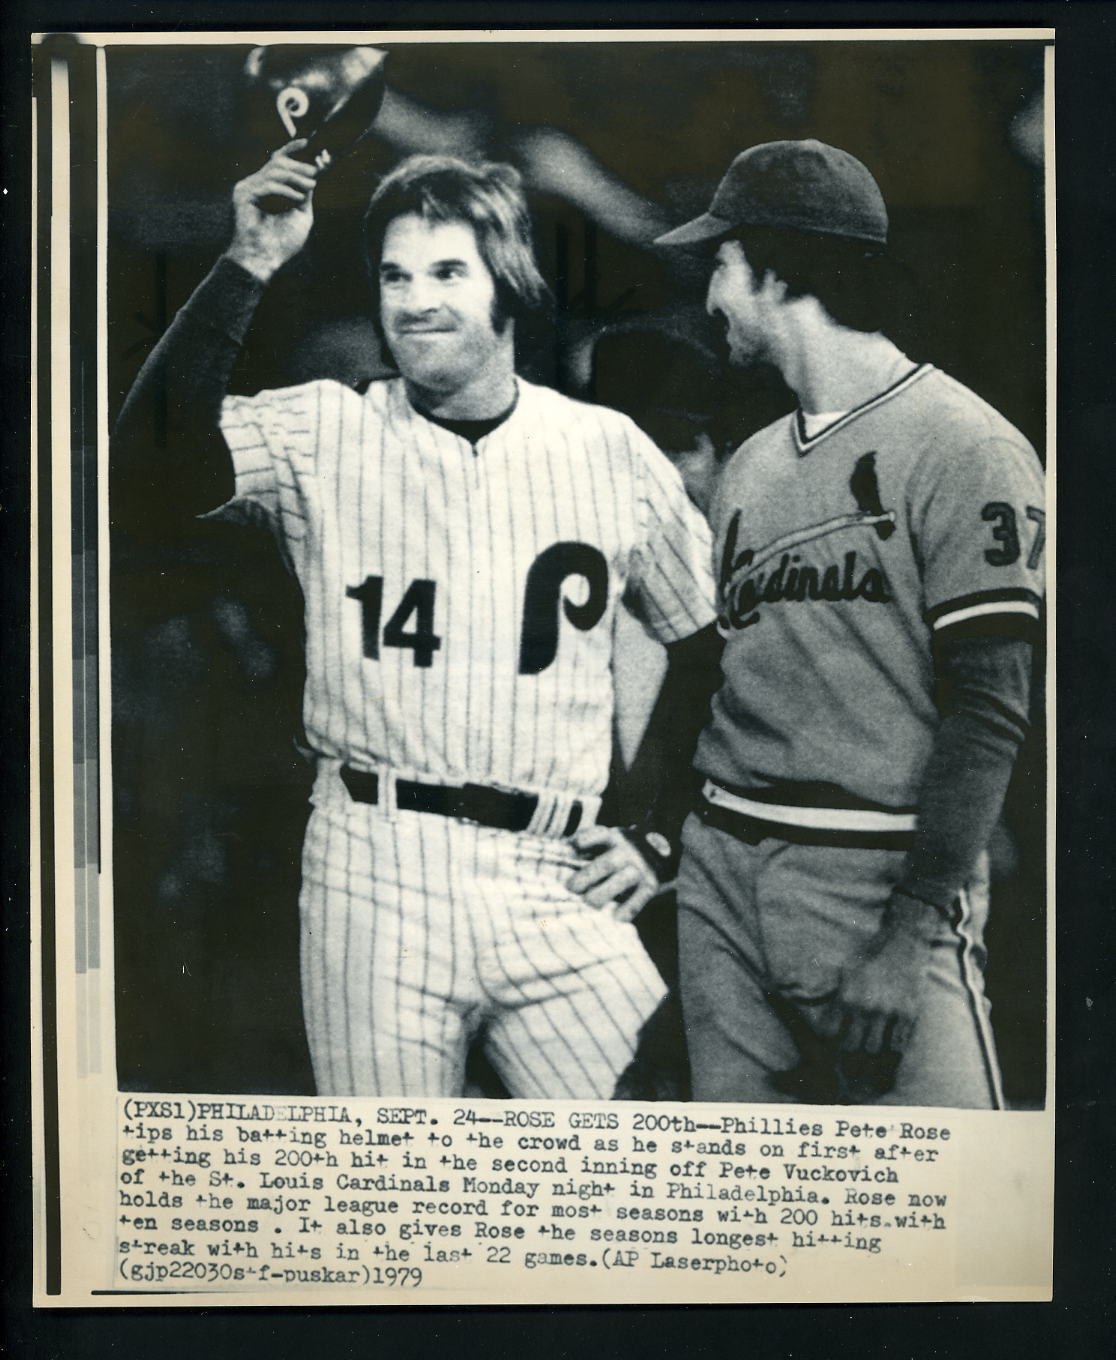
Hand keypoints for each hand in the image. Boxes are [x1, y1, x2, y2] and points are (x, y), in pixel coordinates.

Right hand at [226, 140, 321, 281]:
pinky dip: (285, 190)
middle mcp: (254, 185)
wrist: (264, 260)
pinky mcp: (242, 195)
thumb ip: (304, 195)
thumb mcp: (301, 214)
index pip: (276, 162)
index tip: (307, 143)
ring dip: (295, 177)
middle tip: (313, 173)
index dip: (291, 150)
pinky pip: (267, 184)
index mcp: (266, 189)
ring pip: (273, 171)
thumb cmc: (281, 244)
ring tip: (309, 187)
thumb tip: (312, 176)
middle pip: (276, 162)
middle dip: (298, 166)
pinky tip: (297, 199)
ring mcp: (246, 188)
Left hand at [567, 825, 658, 920]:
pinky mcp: (652, 884)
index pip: (595, 836)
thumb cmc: (623, 851)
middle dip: (585, 878)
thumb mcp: (609, 840)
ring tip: (588, 903)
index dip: (580, 842)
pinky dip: (626, 911)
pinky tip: (614, 918)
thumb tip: (559, 857)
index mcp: (614, 835)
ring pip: (620, 882)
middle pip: (605, 864)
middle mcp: (629, 849)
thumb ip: (588, 847)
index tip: (568, 851)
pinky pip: (637, 900)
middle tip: (571, 888)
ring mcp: (641, 867)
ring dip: (601, 895)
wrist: (662, 855)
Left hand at [809, 892, 938, 1059]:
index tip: (830, 1044)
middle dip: (847, 1055)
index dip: (828, 1041)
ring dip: (869, 1055)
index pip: (829, 1032)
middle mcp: (865, 1006)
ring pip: (873, 1050)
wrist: (904, 939)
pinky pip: (898, 1045)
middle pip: (850, 1047)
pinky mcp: (909, 1014)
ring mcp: (889, 1012)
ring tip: (867, 1059)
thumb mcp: (846, 969)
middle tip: (848, 1059)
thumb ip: (838, 994)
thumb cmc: (871, 952)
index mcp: (846, 994)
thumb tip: (827, 1016)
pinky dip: (891, 1052)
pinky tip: (887, 1051)